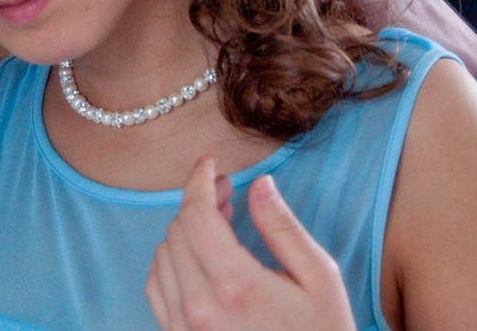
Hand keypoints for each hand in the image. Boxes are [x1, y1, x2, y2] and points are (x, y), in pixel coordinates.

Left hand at [145, 157, 355, 330]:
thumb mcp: (320, 277)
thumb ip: (283, 227)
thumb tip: (260, 183)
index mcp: (237, 287)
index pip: (196, 215)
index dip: (198, 180)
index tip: (210, 163)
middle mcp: (201, 309)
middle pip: (177, 230)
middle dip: (198, 202)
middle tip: (227, 192)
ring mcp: (184, 328)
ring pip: (162, 255)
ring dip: (185, 231)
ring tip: (218, 223)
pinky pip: (156, 287)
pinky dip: (171, 261)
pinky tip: (198, 255)